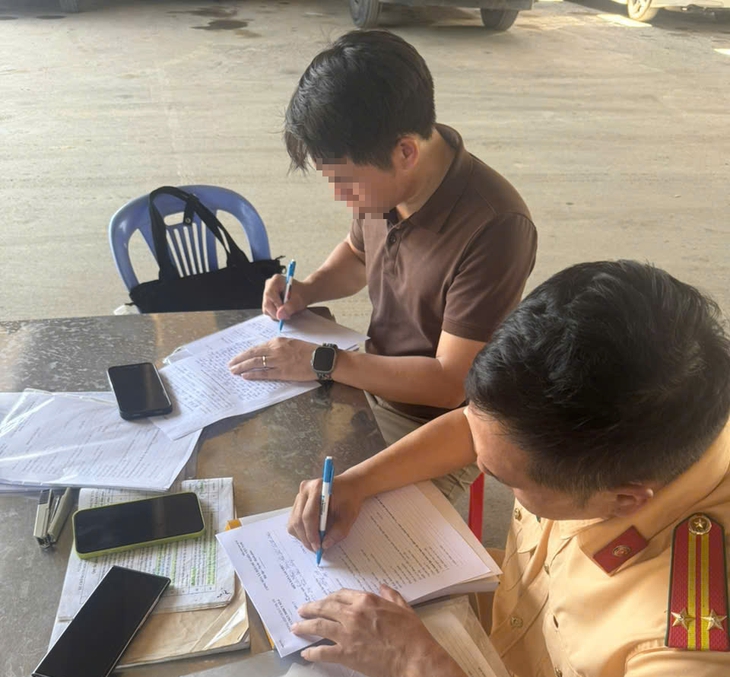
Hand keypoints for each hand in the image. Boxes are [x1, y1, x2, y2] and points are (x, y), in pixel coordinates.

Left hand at [228, 337, 319, 380]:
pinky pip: (264, 374)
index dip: (246, 352)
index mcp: (278, 341)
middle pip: (253, 354)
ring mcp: (278, 361)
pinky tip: (245, 376)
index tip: (239, 356)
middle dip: (239, 359)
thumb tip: (270, 352)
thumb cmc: (310, 351)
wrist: (321, 359)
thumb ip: (280, 346)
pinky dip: (253, 374)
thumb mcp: (293, 343)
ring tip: (233, 370)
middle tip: (230, 364)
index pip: (258, 347)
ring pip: (255, 363)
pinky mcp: (282, 372)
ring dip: (242, 367)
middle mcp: (276, 350)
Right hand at [262, 274, 308, 320]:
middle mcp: (269, 286)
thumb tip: (279, 315)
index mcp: (276, 280)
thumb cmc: (302, 294)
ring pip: (266, 309)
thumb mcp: (299, 301)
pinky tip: (284, 312)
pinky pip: (268, 311)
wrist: (303, 294)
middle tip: (287, 316)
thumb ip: (289, 307)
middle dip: (276, 312)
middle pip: (266, 303)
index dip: (276, 305)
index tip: (285, 313)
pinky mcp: (267, 301)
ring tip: (287, 313)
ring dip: (276, 314)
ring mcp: (266, 293)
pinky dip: (276, 314)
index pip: (270, 294)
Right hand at [287, 475, 362, 551]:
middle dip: (306, 537)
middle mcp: (305, 489)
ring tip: (314, 542)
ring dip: (302, 535)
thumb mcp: (349, 517)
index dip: (312, 534)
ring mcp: (300, 494)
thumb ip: (338, 532)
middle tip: (316, 549)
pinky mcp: (298, 501)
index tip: (318, 547)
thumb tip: (324, 545)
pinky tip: (312, 533)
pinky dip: (301, 530)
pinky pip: (294, 520)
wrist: (349, 486)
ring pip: (293, 521)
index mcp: (318, 488)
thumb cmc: (350, 499)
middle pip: (298, 519)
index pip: (308, 515)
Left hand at [291, 586, 464, 676]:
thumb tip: (383, 587)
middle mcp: (353, 614)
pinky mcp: (346, 653)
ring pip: (319, 626)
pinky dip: (312, 652)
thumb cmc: (412, 634)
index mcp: (366, 601)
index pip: (341, 594)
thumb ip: (391, 596)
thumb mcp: (403, 608)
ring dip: (305, 626)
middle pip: (325, 607)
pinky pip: (323, 652)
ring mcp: (347, 634)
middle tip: (302, 610)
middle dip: (311, 608)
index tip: (325, 600)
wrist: (413, 658)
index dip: (330, 597)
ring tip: (296, 627)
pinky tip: (306, 653)